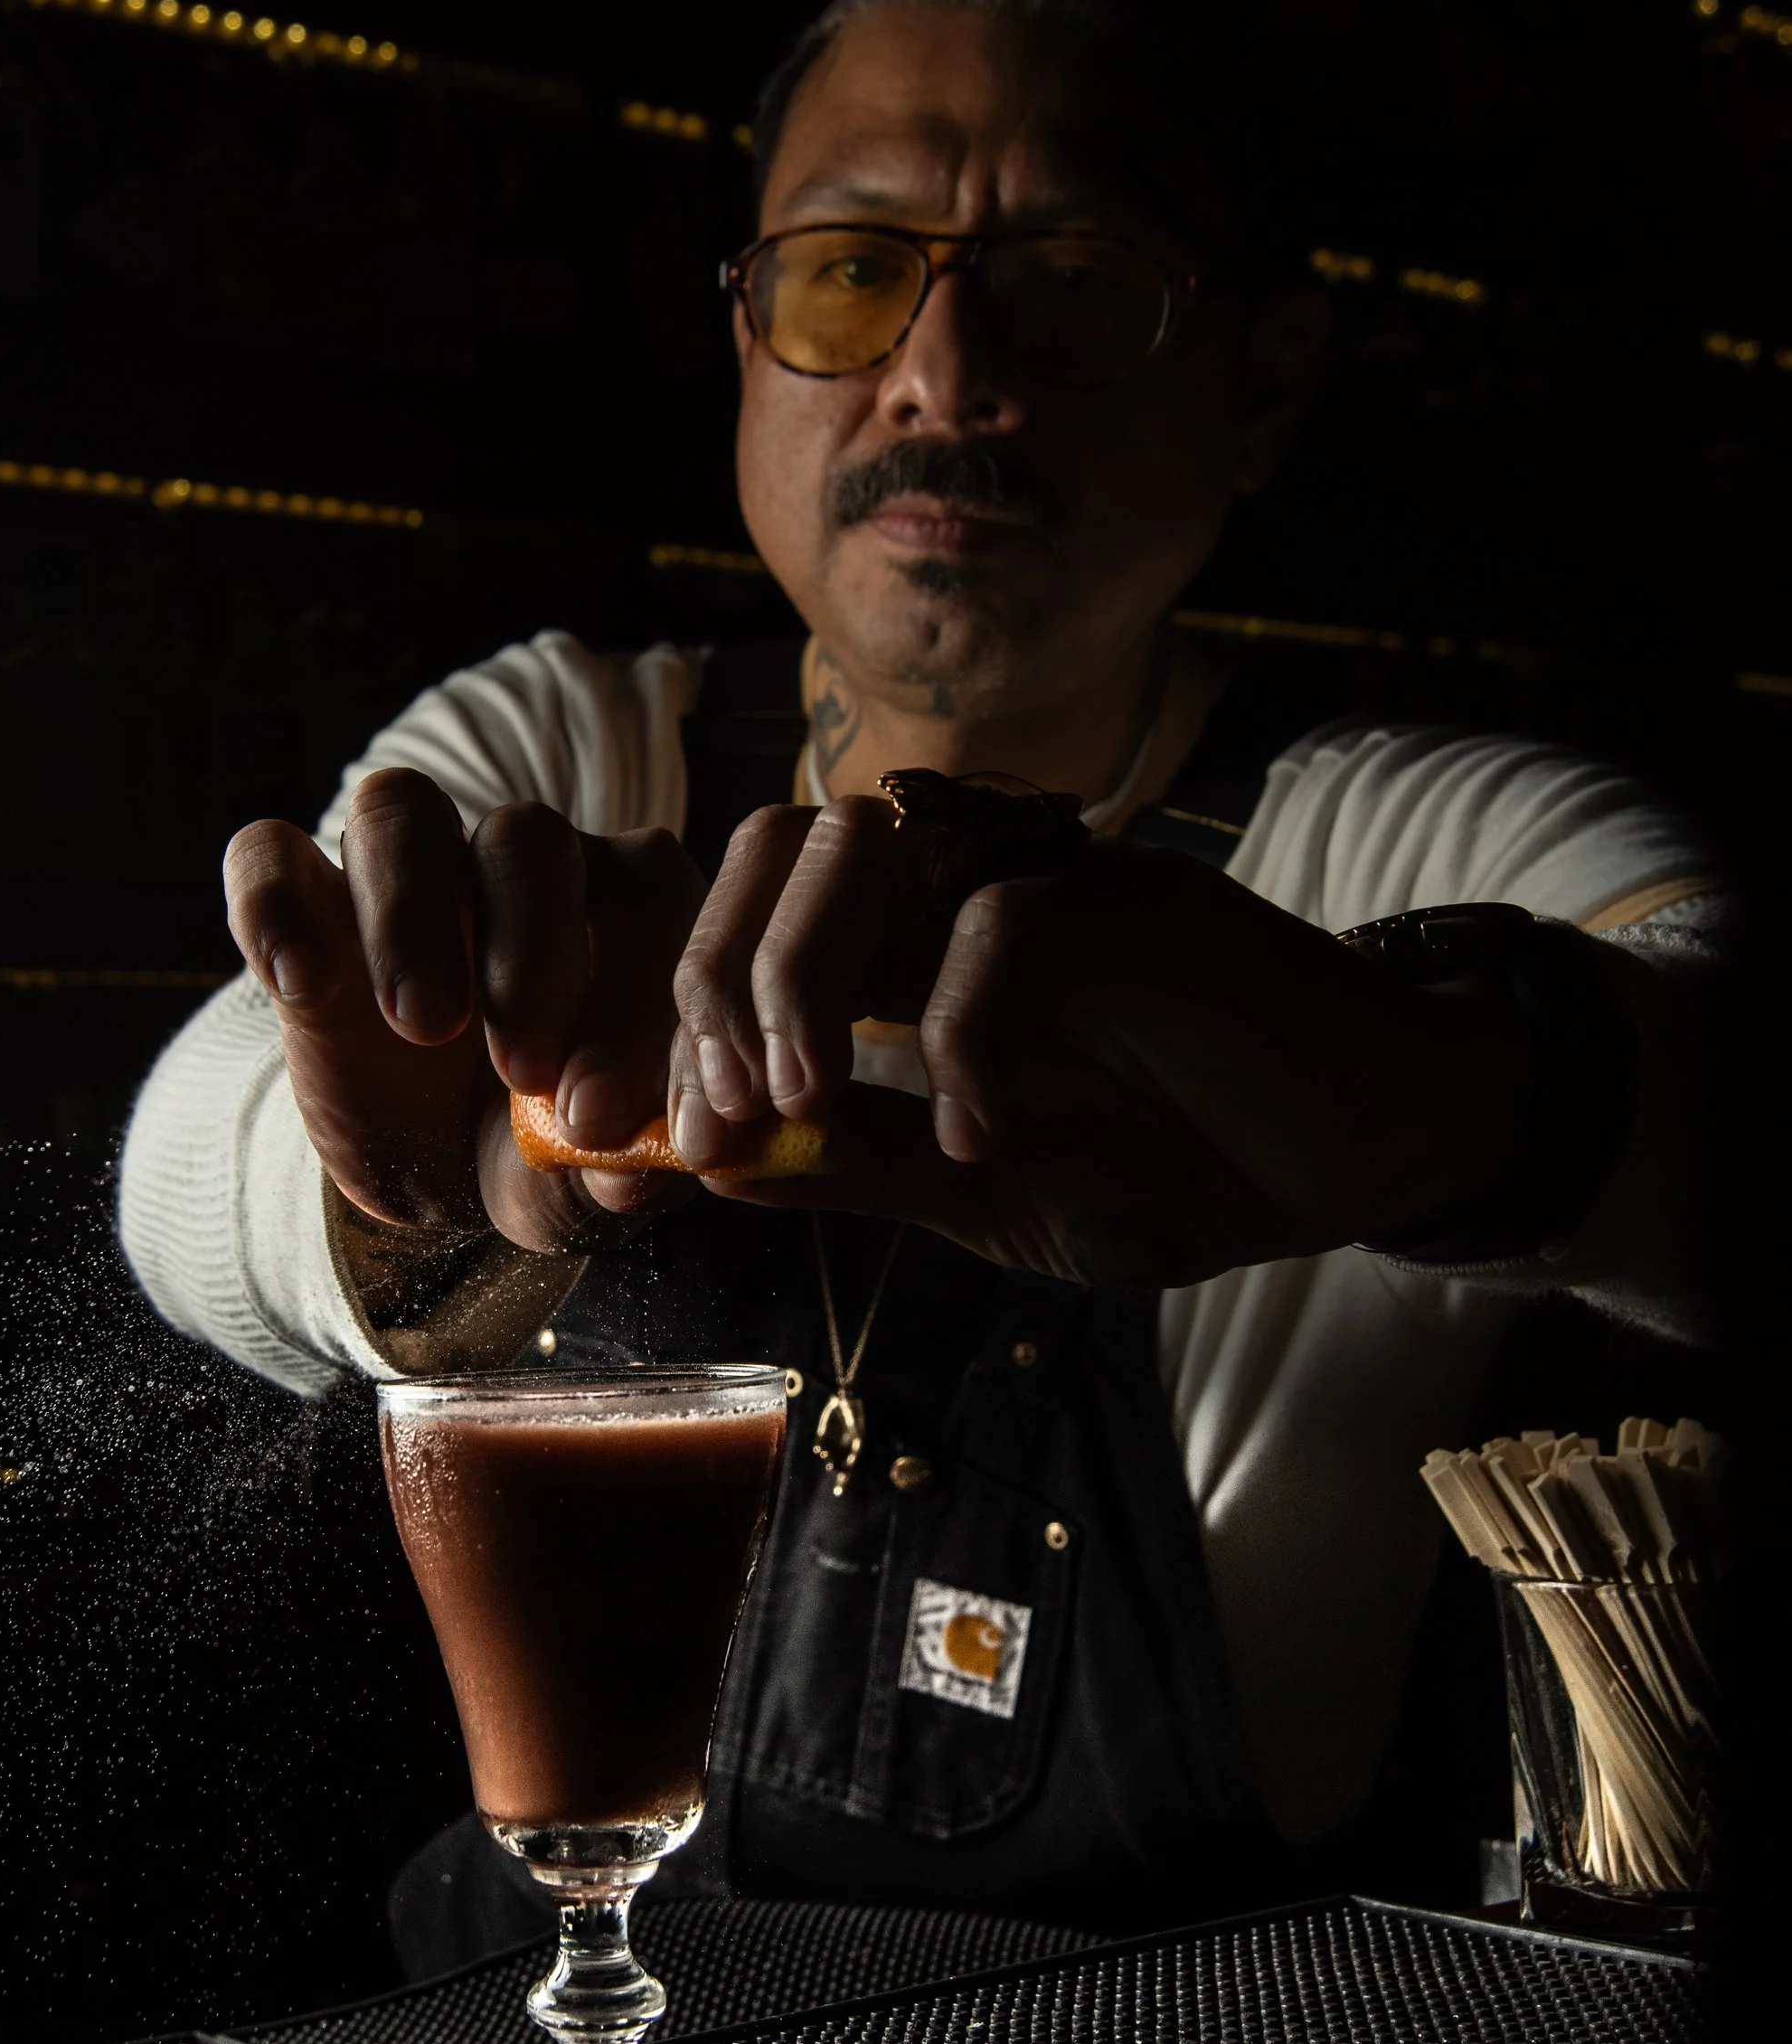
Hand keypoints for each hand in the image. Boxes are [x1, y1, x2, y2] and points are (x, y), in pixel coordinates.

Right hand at [224, 771, 707, 1256]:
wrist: (434, 1168)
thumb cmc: (536, 1150)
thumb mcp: (582, 1182)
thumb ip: (619, 1167)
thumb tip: (629, 1175)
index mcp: (625, 910)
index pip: (649, 895)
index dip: (635, 998)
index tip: (600, 1116)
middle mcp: (521, 866)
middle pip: (525, 838)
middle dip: (529, 957)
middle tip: (522, 1077)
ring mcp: (408, 871)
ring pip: (400, 811)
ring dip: (410, 916)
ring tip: (420, 1025)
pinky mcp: (305, 902)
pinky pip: (269, 855)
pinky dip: (274, 904)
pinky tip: (299, 987)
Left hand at [665, 799, 1534, 1285]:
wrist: (1364, 1158)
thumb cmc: (1189, 1168)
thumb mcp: (986, 1194)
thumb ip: (852, 1165)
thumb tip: (711, 1156)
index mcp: (924, 953)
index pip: (758, 923)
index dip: (692, 1018)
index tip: (679, 1134)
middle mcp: (973, 893)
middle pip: (780, 851)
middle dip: (717, 978)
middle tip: (735, 1105)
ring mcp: (1053, 886)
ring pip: (863, 849)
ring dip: (800, 977)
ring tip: (812, 1099)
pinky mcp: (1134, 908)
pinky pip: (998, 927)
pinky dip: (956, 1038)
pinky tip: (979, 1135)